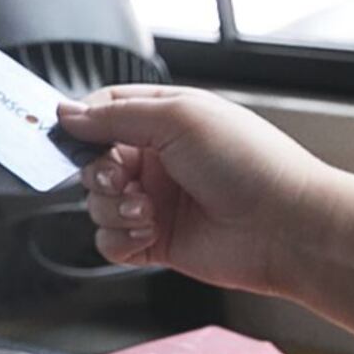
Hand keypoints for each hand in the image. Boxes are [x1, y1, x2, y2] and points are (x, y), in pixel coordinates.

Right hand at [60, 83, 335, 298]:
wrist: (287, 228)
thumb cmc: (251, 164)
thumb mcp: (179, 118)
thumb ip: (116, 114)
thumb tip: (67, 112)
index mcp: (166, 119)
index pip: (105, 111)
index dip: (82, 123)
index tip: (69, 136)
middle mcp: (159, 159)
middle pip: (93, 161)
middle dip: (97, 173)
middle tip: (121, 179)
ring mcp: (157, 202)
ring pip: (97, 204)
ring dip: (112, 208)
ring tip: (146, 211)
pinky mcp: (157, 242)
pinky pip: (110, 241)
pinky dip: (119, 237)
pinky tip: (147, 231)